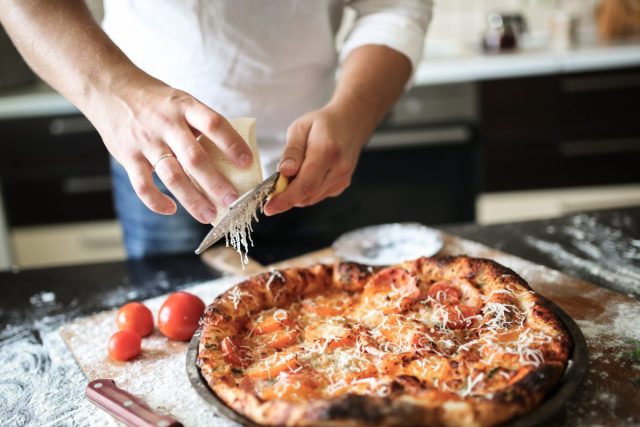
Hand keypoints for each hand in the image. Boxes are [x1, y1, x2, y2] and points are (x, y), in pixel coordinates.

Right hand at [90, 77, 252, 223]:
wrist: (108, 88)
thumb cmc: (155, 101)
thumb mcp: (181, 101)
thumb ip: (201, 124)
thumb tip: (232, 153)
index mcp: (185, 107)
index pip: (214, 124)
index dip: (233, 144)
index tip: (248, 163)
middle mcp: (166, 124)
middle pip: (195, 158)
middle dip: (215, 183)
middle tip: (233, 200)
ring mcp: (146, 142)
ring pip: (172, 176)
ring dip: (192, 199)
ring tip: (209, 215)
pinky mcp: (128, 156)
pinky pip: (143, 185)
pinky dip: (156, 202)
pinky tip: (171, 209)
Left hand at [264, 104, 369, 215]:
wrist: (351, 123)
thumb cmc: (323, 124)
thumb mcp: (300, 128)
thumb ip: (291, 152)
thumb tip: (284, 173)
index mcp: (327, 151)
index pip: (305, 184)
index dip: (285, 199)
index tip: (269, 208)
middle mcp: (338, 169)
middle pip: (307, 195)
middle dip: (286, 196)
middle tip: (272, 188)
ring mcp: (342, 179)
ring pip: (311, 198)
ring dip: (295, 193)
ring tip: (289, 175)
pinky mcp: (341, 185)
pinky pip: (317, 195)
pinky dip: (305, 191)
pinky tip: (303, 175)